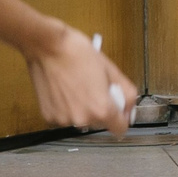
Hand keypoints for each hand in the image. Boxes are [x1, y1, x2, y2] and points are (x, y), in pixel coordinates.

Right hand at [26, 19, 135, 134]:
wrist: (48, 47)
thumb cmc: (77, 53)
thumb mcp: (110, 69)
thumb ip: (126, 91)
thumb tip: (130, 105)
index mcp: (101, 109)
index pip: (120, 129)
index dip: (122, 117)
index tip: (119, 108)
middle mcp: (82, 119)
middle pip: (100, 122)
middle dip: (101, 108)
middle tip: (95, 88)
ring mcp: (64, 120)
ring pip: (82, 119)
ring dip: (83, 108)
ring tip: (78, 86)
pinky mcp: (49, 116)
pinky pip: (65, 116)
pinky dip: (67, 107)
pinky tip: (65, 90)